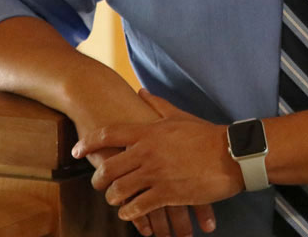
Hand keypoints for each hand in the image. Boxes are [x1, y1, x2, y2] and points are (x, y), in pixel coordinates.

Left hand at [73, 88, 242, 232]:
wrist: (231, 155)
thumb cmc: (206, 135)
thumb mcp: (179, 117)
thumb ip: (156, 105)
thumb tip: (140, 91)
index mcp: (148, 132)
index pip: (108, 134)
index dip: (88, 142)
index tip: (76, 150)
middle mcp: (147, 153)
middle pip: (108, 168)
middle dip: (99, 179)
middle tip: (100, 184)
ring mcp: (156, 175)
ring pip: (119, 192)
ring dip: (114, 199)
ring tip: (117, 201)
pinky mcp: (167, 194)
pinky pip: (137, 208)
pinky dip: (130, 214)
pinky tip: (131, 214)